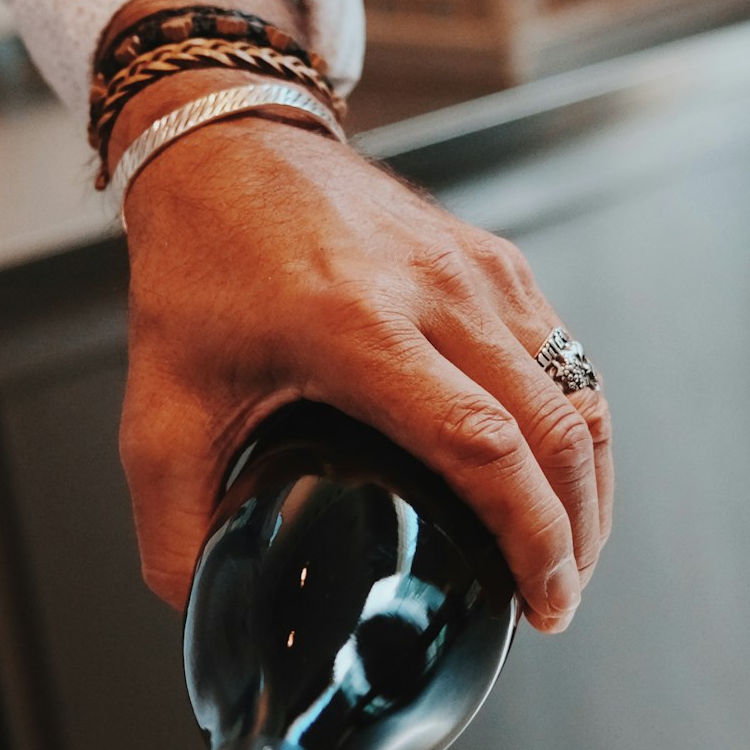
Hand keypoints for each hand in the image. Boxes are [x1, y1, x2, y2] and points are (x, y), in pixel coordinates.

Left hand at [117, 97, 611, 631]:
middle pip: (555, 429)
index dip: (530, 536)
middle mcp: (436, 291)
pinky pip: (564, 355)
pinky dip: (577, 426)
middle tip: (557, 602)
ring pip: (578, 392)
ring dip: (590, 484)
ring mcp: (477, 268)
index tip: (543, 602)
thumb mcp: (159, 405)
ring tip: (569, 553)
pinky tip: (556, 476)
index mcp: (357, 329)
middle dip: (576, 533)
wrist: (226, 146)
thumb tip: (202, 603)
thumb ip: (174, 518)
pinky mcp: (494, 258)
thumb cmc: (196, 269)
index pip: (484, 445)